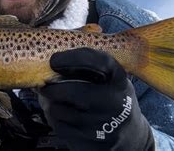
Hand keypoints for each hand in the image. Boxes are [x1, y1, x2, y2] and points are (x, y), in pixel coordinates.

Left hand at [37, 48, 153, 150]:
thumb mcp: (108, 77)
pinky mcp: (93, 141)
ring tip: (56, 101)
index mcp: (119, 79)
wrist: (127, 136)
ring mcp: (105, 124)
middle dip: (53, 88)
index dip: (73, 58)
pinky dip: (54, 120)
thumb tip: (66, 34)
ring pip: (61, 111)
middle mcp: (116, 102)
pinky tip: (63, 115)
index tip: (54, 60)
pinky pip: (60, 127)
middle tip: (45, 85)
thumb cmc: (109, 96)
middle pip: (73, 92)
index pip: (99, 62)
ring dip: (51, 105)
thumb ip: (89, 58)